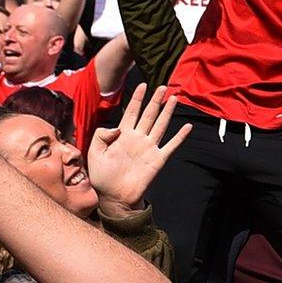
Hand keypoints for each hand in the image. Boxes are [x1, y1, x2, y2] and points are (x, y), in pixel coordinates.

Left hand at [86, 85, 189, 211]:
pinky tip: (187, 127)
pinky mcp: (158, 159)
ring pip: (161, 125)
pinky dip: (180, 136)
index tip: (143, 85)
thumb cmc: (102, 176)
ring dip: (168, 112)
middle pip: (149, 114)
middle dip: (155, 100)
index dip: (137, 98)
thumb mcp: (94, 153)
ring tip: (174, 99)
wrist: (114, 197)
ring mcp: (149, 148)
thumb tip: (117, 126)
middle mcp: (138, 138)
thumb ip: (101, 136)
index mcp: (122, 135)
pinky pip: (171, 145)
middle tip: (162, 87)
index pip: (132, 112)